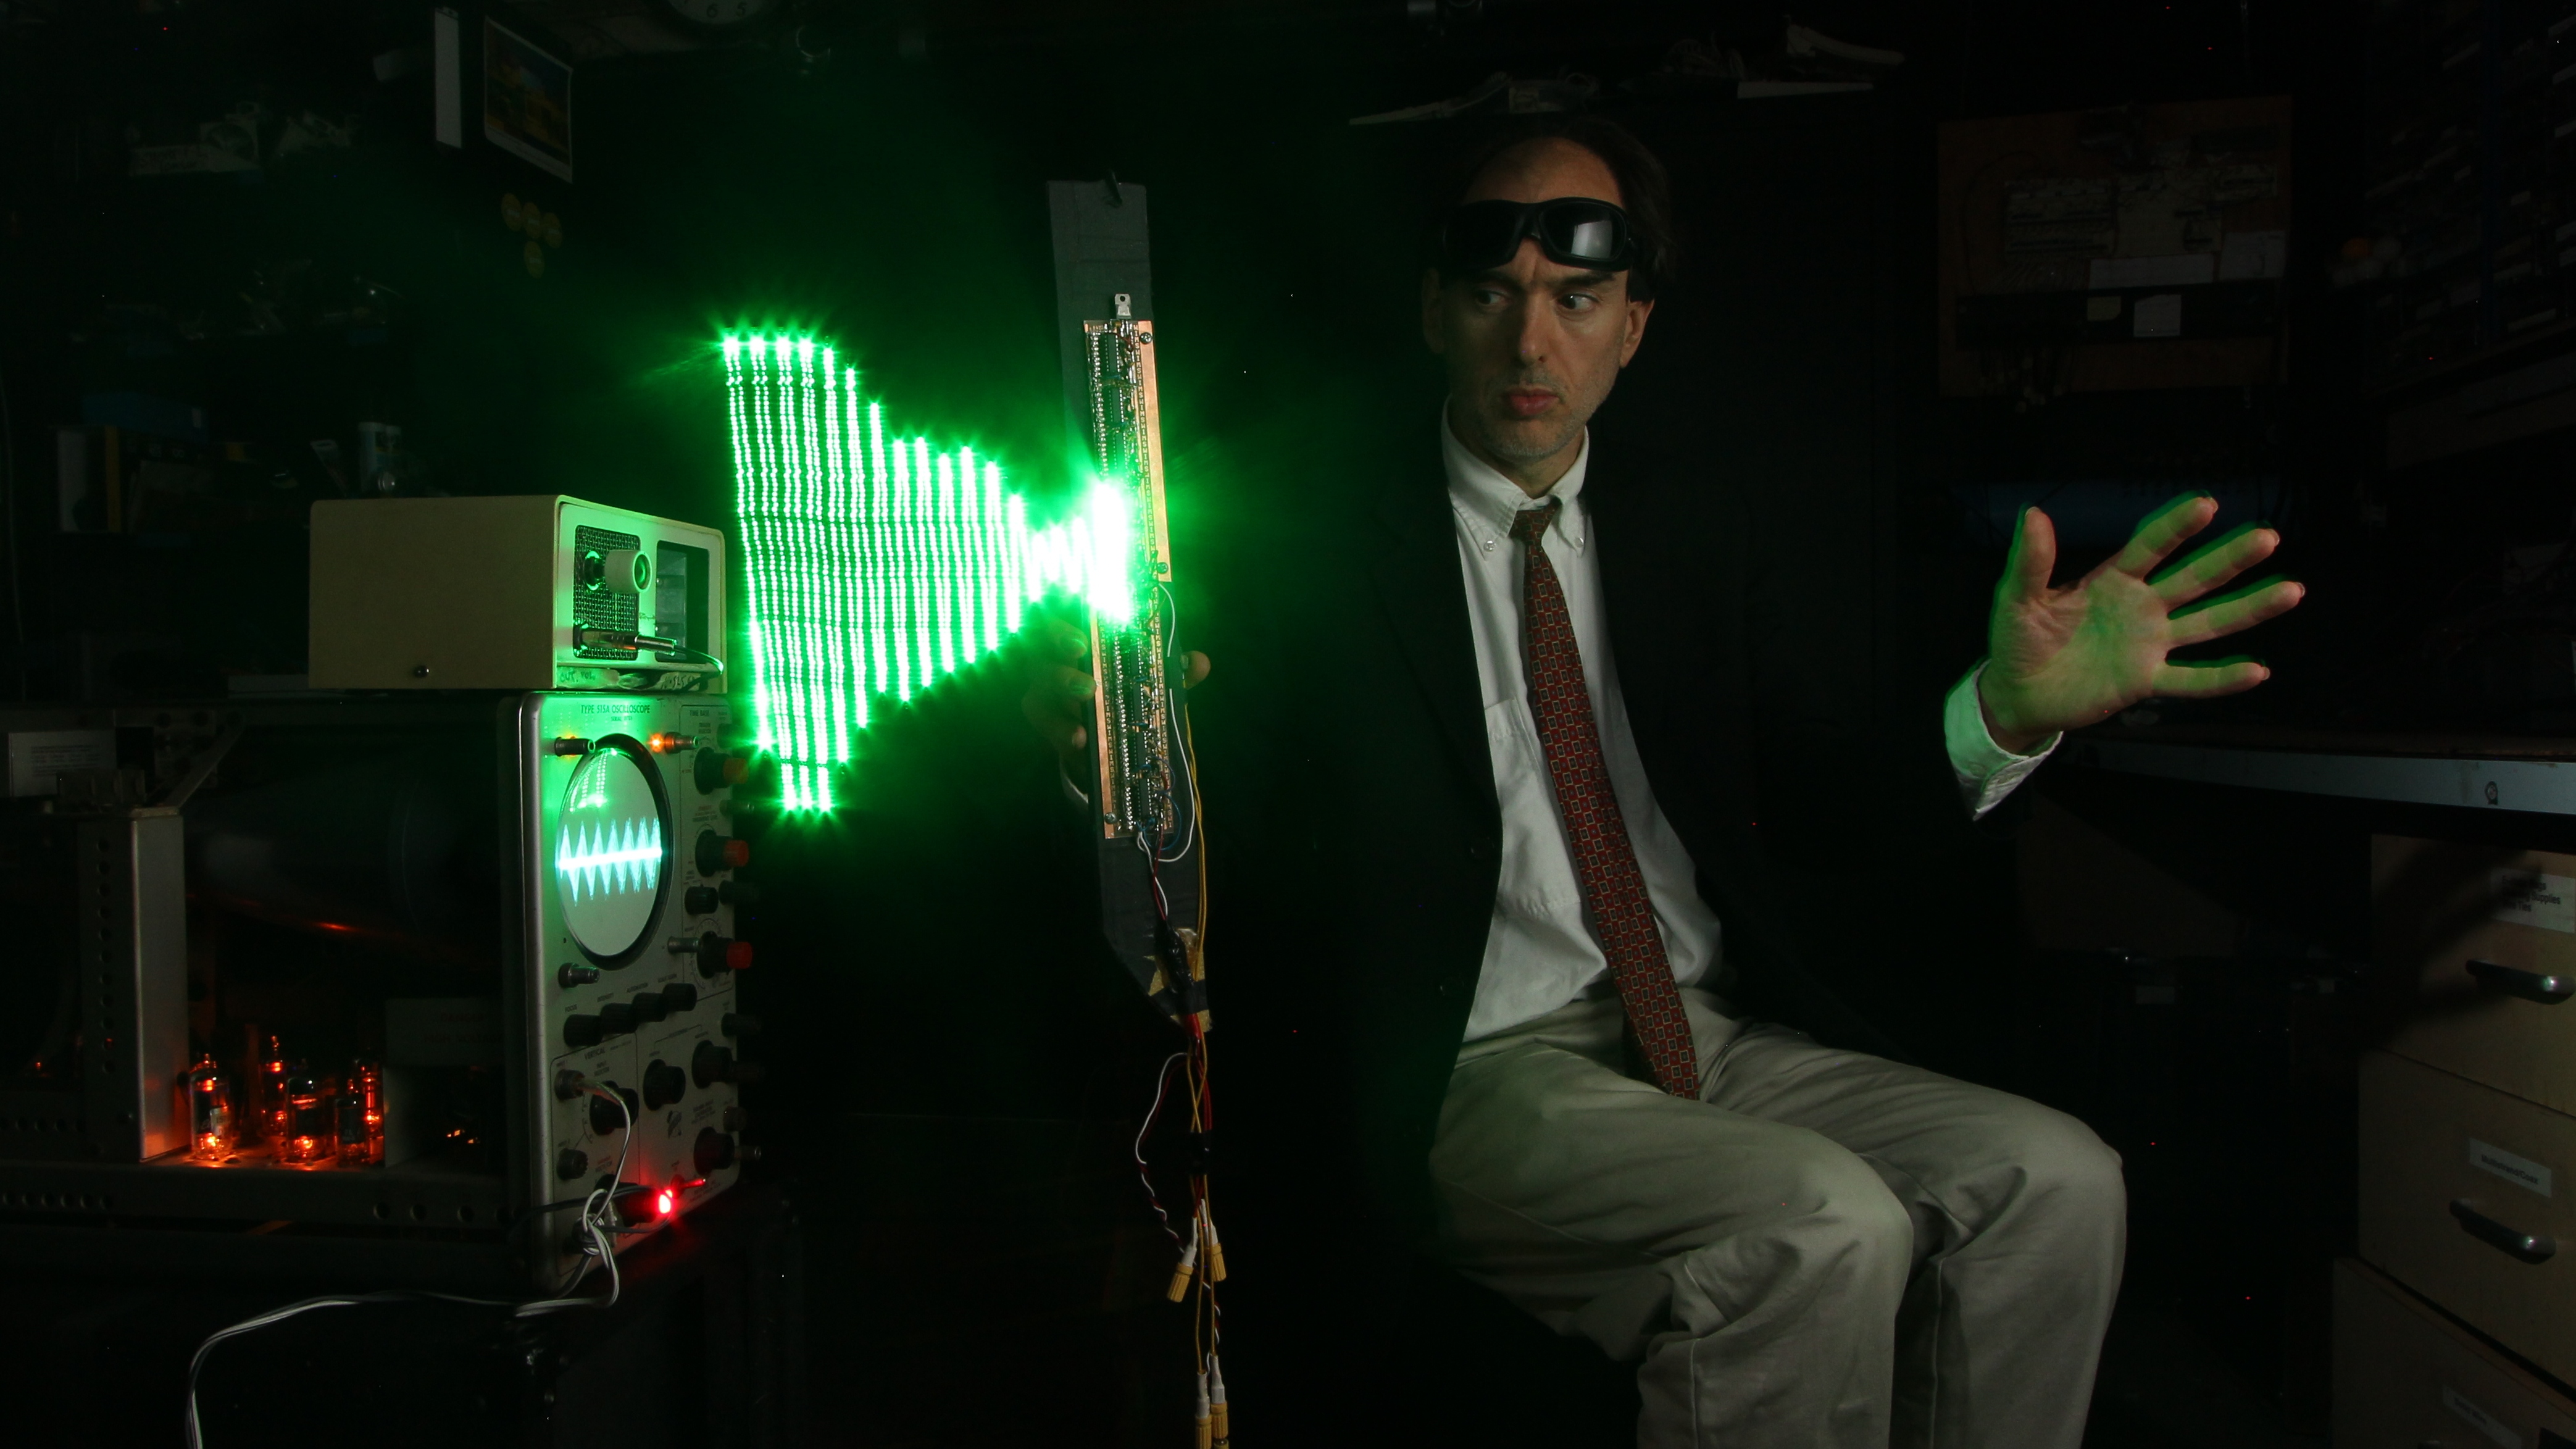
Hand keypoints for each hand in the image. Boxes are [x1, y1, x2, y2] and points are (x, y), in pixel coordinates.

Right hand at [1018, 608, 1209, 756]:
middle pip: (1041, 633)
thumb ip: (1172, 670)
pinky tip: (1080, 736)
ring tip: (1089, 691)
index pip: (1062, 603)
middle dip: (1058, 634)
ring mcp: (1042, 685)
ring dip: (1062, 680)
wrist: (1101, 738)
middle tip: (1080, 645)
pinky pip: (1043, 719)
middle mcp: (1054, 653)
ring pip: (1039, 676)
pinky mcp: (1041, 718)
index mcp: (1079, 632)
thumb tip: (1199, 662)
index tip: (1080, 595)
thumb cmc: (1122, 691)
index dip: (1063, 595)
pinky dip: (1062, 728)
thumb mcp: (1149, 678)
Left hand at [1978, 494, 2303, 752]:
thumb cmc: (2019, 640)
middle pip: (2194, 578)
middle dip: (2230, 558)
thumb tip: (2032, 513)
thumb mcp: (2017, 598)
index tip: (2206, 504)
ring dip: (2248, 609)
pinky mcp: (2146, 682)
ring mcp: (2149, 644)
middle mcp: (2142, 607)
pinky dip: (2222, 678)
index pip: (2151, 546)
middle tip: (2267, 536)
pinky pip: (2190, 680)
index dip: (2176, 527)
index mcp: (2113, 580)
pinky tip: (2257, 671)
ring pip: (2208, 624)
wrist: (2017, 692)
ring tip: (2292, 589)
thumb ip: (2031, 561)